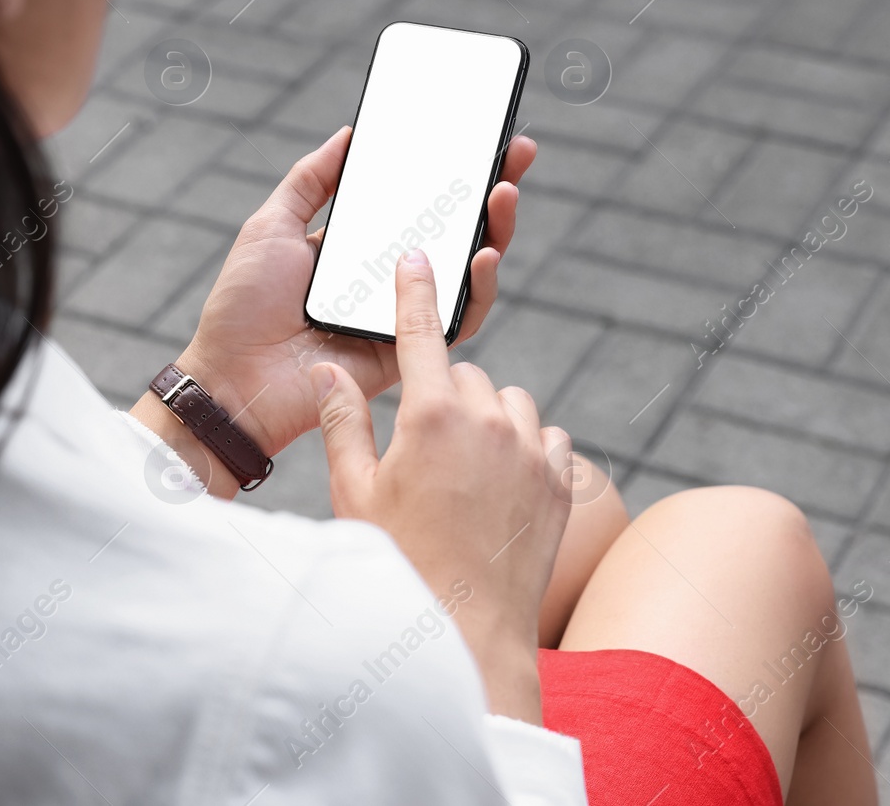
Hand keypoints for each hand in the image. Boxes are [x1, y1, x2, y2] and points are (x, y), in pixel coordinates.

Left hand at [142, 126, 534, 492]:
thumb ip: (311, 181)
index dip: (453, 171)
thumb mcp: (272, 225)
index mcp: (360, 247)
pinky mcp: (412, 350)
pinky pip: (460, 319)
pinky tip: (484, 254)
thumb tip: (349, 134)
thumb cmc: (243, 308)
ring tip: (503, 193)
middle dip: (493, 190)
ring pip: (469, 272)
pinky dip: (479, 288)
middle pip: (455, 232)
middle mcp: (389, 277)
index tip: (481, 135)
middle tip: (515, 153)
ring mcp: (404, 313)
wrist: (233, 379)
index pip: (419, 203)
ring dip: (496, 230)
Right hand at [313, 250, 571, 724]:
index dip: (415, 290)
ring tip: (462, 471)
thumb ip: (343, 422)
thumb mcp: (354, 493)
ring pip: (512, 403)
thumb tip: (327, 370)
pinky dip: (530, 450)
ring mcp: (533, 450)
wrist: (466, 632)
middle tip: (419, 450)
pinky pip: (551, 439)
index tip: (416, 257)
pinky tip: (504, 485)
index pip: (421, 332)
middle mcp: (490, 420)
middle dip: (442, 396)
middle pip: (465, 375)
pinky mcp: (562, 482)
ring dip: (490, 420)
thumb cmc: (397, 564)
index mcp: (431, 415)